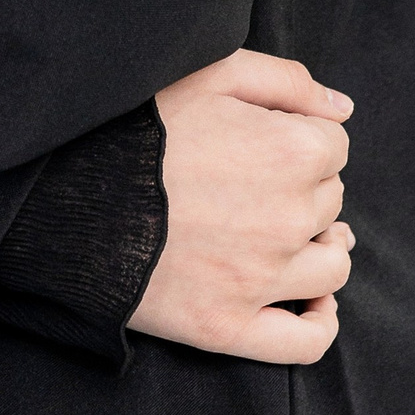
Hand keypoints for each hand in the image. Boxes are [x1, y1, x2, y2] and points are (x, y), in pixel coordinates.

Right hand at [127, 48, 352, 363]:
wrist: (71, 194)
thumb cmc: (138, 125)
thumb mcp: (210, 72)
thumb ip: (285, 80)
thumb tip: (342, 107)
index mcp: (291, 151)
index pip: (334, 146)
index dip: (301, 136)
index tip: (265, 138)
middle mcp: (290, 218)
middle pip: (330, 202)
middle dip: (305, 187)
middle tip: (256, 178)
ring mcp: (262, 279)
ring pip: (331, 268)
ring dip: (320, 248)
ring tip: (292, 235)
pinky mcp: (230, 326)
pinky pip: (306, 341)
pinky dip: (320, 322)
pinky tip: (311, 302)